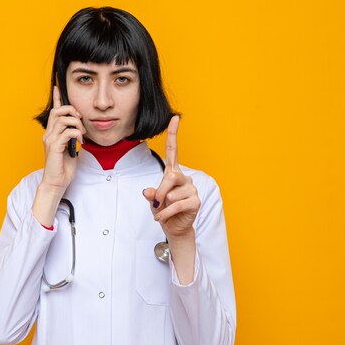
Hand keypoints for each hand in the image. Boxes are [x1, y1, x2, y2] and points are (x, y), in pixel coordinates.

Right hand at [40, 85, 85, 194]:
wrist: (56, 183)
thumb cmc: (63, 168)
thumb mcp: (70, 149)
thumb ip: (71, 138)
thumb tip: (79, 130)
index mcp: (52, 134)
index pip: (53, 112)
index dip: (56, 99)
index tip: (58, 87)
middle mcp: (48, 135)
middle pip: (57, 111)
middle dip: (71, 110)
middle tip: (80, 119)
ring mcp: (50, 140)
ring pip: (63, 119)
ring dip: (77, 123)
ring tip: (82, 133)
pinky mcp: (54, 147)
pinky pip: (67, 132)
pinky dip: (77, 134)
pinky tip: (81, 142)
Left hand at [142, 115, 200, 238]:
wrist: (173, 227)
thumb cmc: (163, 209)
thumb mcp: (152, 200)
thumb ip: (150, 194)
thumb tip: (148, 192)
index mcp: (172, 172)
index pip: (172, 150)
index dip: (173, 134)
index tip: (174, 118)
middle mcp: (183, 178)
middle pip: (171, 177)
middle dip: (160, 190)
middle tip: (155, 202)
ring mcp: (191, 189)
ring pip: (172, 193)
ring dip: (162, 205)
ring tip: (162, 210)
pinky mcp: (195, 201)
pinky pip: (177, 205)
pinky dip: (166, 213)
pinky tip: (162, 217)